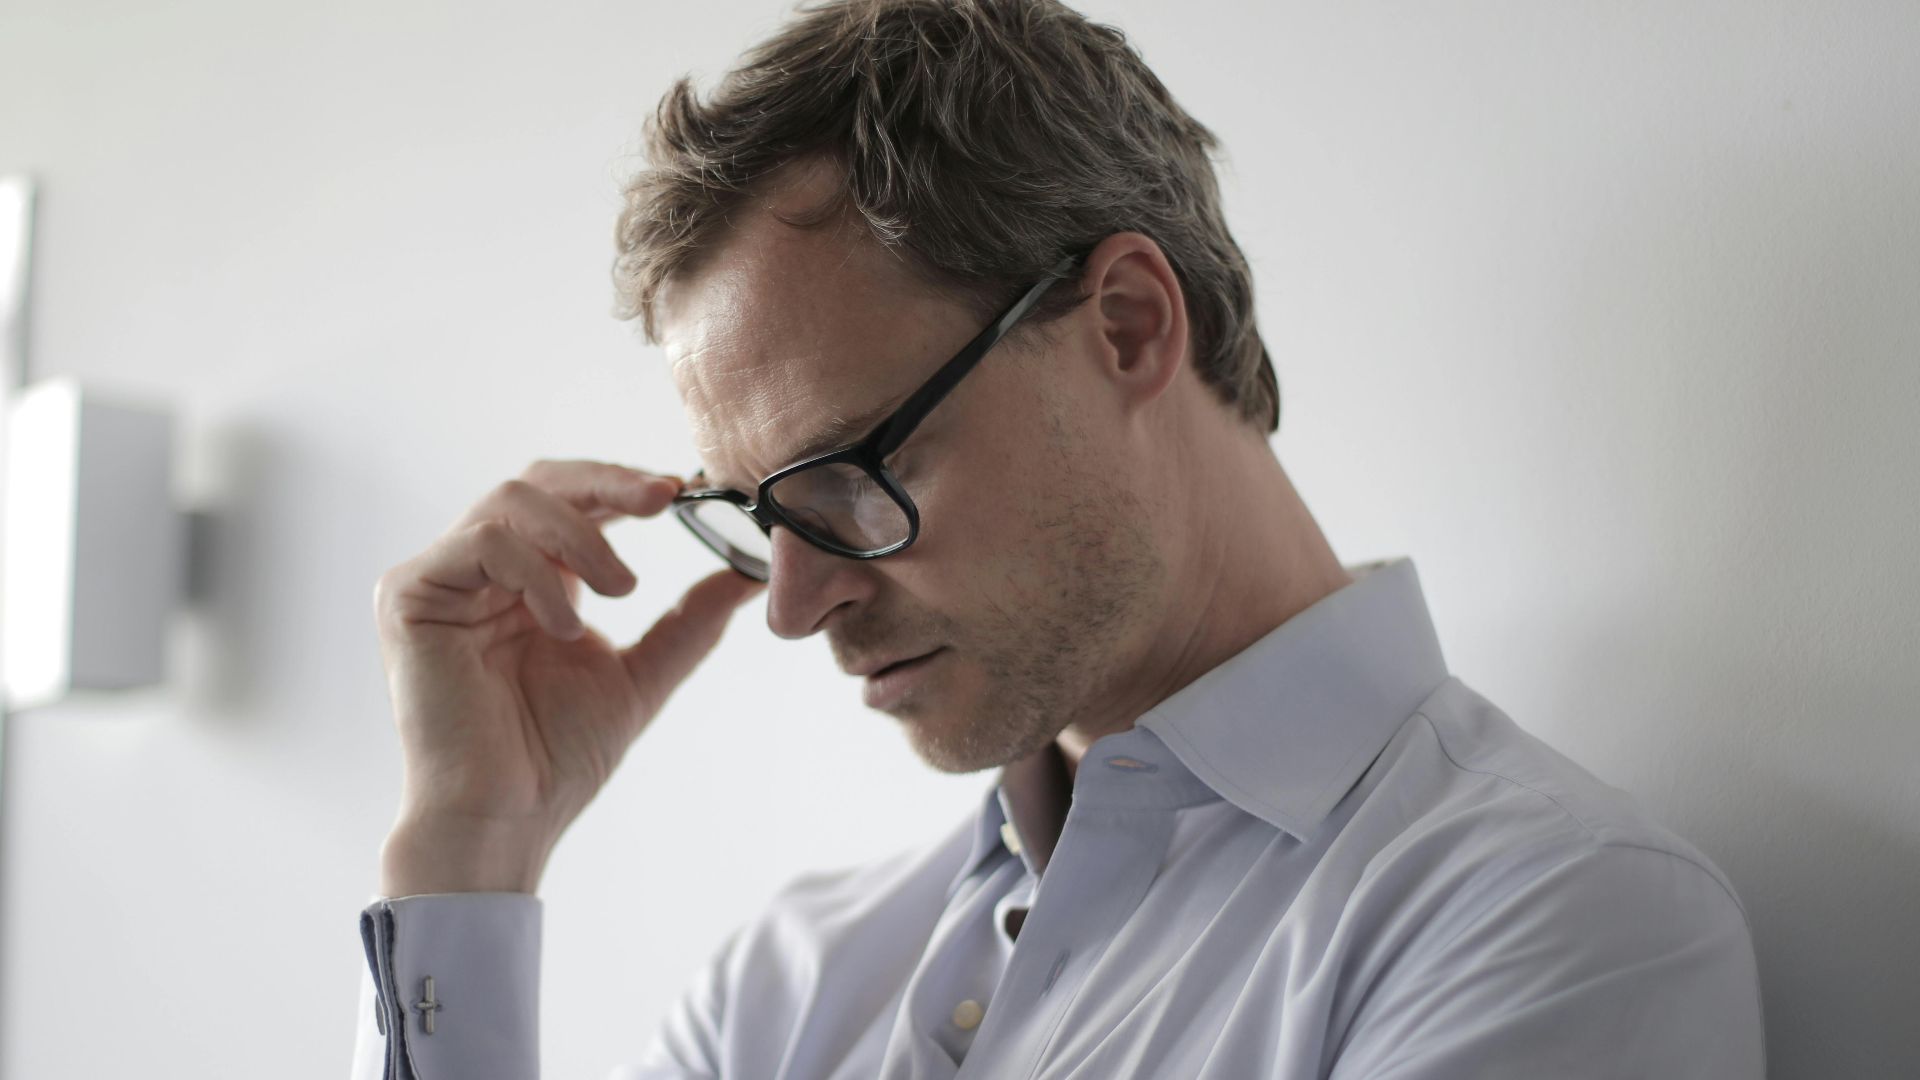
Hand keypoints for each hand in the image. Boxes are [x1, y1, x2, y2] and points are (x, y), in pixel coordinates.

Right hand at [371, 459, 762, 893]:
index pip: (572, 500)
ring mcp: (441, 579)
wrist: (506, 819)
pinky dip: (536, 573)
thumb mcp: (641, 675)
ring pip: (511, 501)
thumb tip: (749, 574)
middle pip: (538, 481)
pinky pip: (481, 543)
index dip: (624, 485)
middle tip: (664, 499)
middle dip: (608, 482)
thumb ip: (688, 621)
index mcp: (530, 581)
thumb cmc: (557, 759)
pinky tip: (564, 625)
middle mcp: (481, 570)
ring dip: (581, 536)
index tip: (682, 491)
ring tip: (620, 591)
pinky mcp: (409, 596)